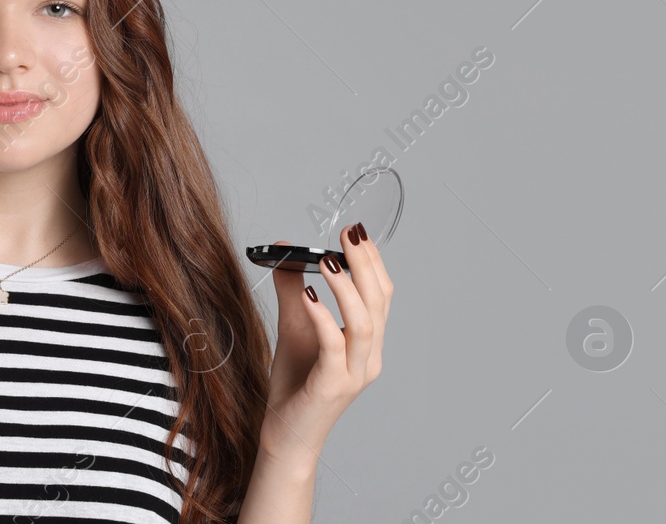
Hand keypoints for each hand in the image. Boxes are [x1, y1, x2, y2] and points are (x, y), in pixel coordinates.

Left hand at [259, 223, 393, 466]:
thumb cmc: (295, 384)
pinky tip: (309, 295)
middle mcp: (369, 357)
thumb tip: (286, 250)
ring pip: (364, 322)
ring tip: (326, 260)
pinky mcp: (332, 387)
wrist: (285, 434)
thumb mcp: (294, 327)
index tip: (356, 231)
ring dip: (346, 287)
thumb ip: (294, 290)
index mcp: (368, 343)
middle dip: (365, 264)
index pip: (381, 295)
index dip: (372, 261)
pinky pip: (334, 346)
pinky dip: (324, 318)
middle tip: (348, 234)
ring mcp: (354, 374)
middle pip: (379, 302)